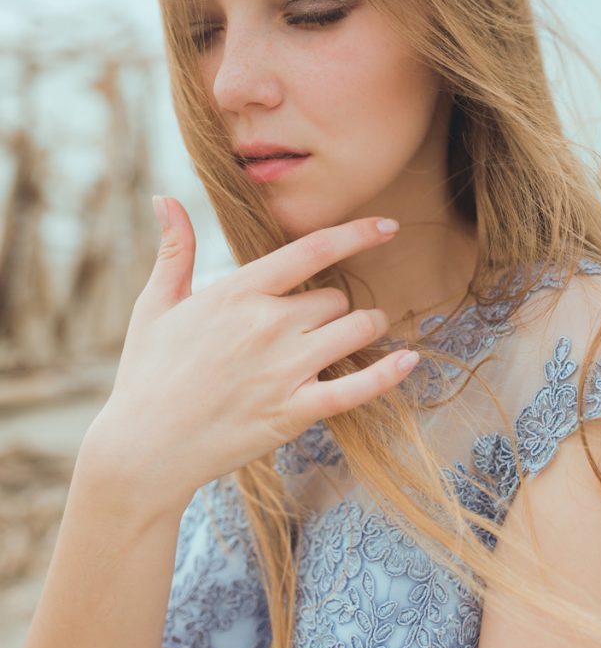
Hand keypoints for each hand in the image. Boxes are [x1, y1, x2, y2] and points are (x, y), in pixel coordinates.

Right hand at [83, 197, 418, 517]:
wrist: (143, 448)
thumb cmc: (147, 374)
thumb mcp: (155, 305)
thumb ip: (173, 250)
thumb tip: (166, 199)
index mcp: (238, 292)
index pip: (312, 250)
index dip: (357, 233)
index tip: (387, 225)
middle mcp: (269, 324)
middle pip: (335, 298)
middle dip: (333, 308)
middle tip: (317, 323)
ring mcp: (285, 368)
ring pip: (356, 330)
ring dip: (365, 329)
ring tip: (360, 334)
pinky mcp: (295, 411)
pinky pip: (357, 388)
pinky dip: (388, 374)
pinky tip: (409, 360)